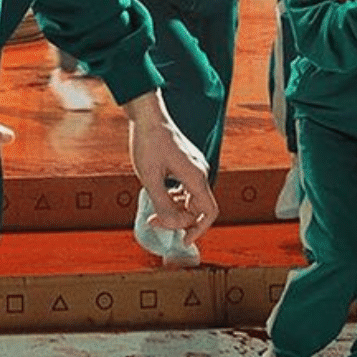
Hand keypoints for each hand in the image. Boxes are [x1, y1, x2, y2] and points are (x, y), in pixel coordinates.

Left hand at [122, 92, 217, 244]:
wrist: (148, 116)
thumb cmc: (148, 142)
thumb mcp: (150, 177)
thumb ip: (162, 203)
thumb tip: (172, 224)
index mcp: (195, 176)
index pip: (209, 212)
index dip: (198, 230)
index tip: (183, 240)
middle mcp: (200, 172)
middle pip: (199, 208)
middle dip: (180, 219)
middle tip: (155, 220)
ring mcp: (195, 166)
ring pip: (193, 199)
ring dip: (176, 209)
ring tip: (154, 210)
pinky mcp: (188, 163)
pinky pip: (188, 188)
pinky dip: (176, 197)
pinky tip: (161, 196)